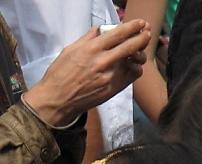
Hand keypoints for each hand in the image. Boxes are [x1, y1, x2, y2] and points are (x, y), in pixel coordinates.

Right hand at [24, 19, 149, 128]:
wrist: (55, 102)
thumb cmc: (59, 76)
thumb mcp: (69, 51)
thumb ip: (87, 39)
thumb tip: (99, 30)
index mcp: (92, 49)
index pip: (119, 33)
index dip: (134, 26)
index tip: (140, 23)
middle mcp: (103, 61)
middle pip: (132, 45)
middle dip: (143, 37)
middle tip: (146, 33)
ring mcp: (109, 77)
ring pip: (134, 60)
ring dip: (140, 53)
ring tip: (138, 51)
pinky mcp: (112, 89)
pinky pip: (132, 76)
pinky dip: (135, 69)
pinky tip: (132, 66)